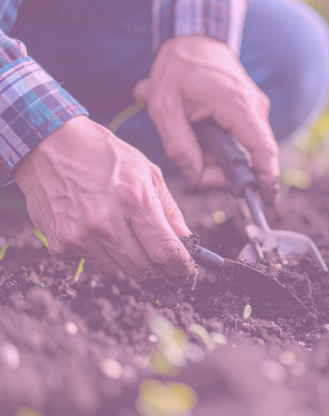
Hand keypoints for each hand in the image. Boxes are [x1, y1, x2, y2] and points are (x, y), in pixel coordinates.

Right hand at [12, 116, 196, 290]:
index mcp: (134, 201)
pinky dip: (101, 255)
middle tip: (167, 275)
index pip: (165, 251)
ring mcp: (80, 236)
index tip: (186, 276)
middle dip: (159, 276)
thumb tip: (185, 239)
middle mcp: (105, 223)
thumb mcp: (147, 171)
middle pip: (143, 270)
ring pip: (118, 272)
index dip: (180, 269)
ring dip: (130, 265)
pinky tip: (98, 233)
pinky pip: (90, 263)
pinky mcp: (60, 243)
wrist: (48, 145)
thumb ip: (168, 209)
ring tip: (129, 242)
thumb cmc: (103, 154)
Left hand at [134, 36, 279, 204]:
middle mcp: (255, 107)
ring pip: (246, 148)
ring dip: (221, 155)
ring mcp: (256, 108)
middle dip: (227, 171)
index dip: (266, 177)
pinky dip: (225, 145)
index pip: (261, 149)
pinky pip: (244, 138)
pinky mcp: (252, 110)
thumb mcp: (164, 108)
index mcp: (236, 104)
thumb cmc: (178, 69)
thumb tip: (197, 177)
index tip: (269, 200)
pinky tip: (202, 133)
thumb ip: (179, 146)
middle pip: (252, 154)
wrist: (195, 39)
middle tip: (198, 170)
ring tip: (191, 138)